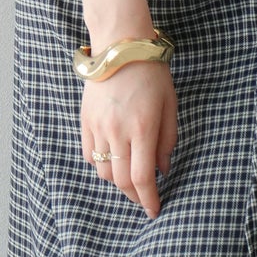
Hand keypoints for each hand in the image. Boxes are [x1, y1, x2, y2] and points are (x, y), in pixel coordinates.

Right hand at [81, 59, 177, 217]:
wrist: (121, 46)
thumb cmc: (152, 72)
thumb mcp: (170, 105)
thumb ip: (167, 140)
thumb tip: (163, 170)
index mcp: (143, 128)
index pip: (142, 178)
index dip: (148, 199)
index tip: (154, 210)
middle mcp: (118, 131)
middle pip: (121, 181)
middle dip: (134, 196)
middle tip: (144, 199)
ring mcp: (99, 127)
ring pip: (104, 171)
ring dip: (117, 182)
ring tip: (129, 178)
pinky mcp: (86, 121)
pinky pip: (89, 155)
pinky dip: (101, 165)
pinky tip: (113, 160)